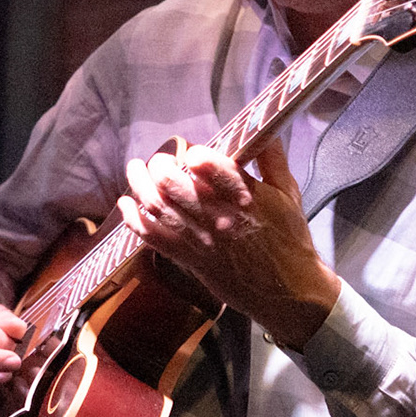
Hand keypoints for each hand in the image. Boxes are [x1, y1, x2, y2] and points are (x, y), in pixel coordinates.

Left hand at [118, 141, 340, 349]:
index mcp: (248, 197)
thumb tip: (260, 126)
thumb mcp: (288, 193)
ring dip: (140, 184)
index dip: (196, 157)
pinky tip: (125, 205)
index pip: (215, 169)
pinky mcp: (190, 259)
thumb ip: (271, 157)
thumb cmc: (290, 239)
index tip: (191, 152)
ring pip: (159, 207)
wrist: (289, 290)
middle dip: (160, 166)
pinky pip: (155, 239)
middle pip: (175, 184)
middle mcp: (221, 217)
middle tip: (159, 161)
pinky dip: (134, 221)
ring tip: (134, 169)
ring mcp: (203, 240)